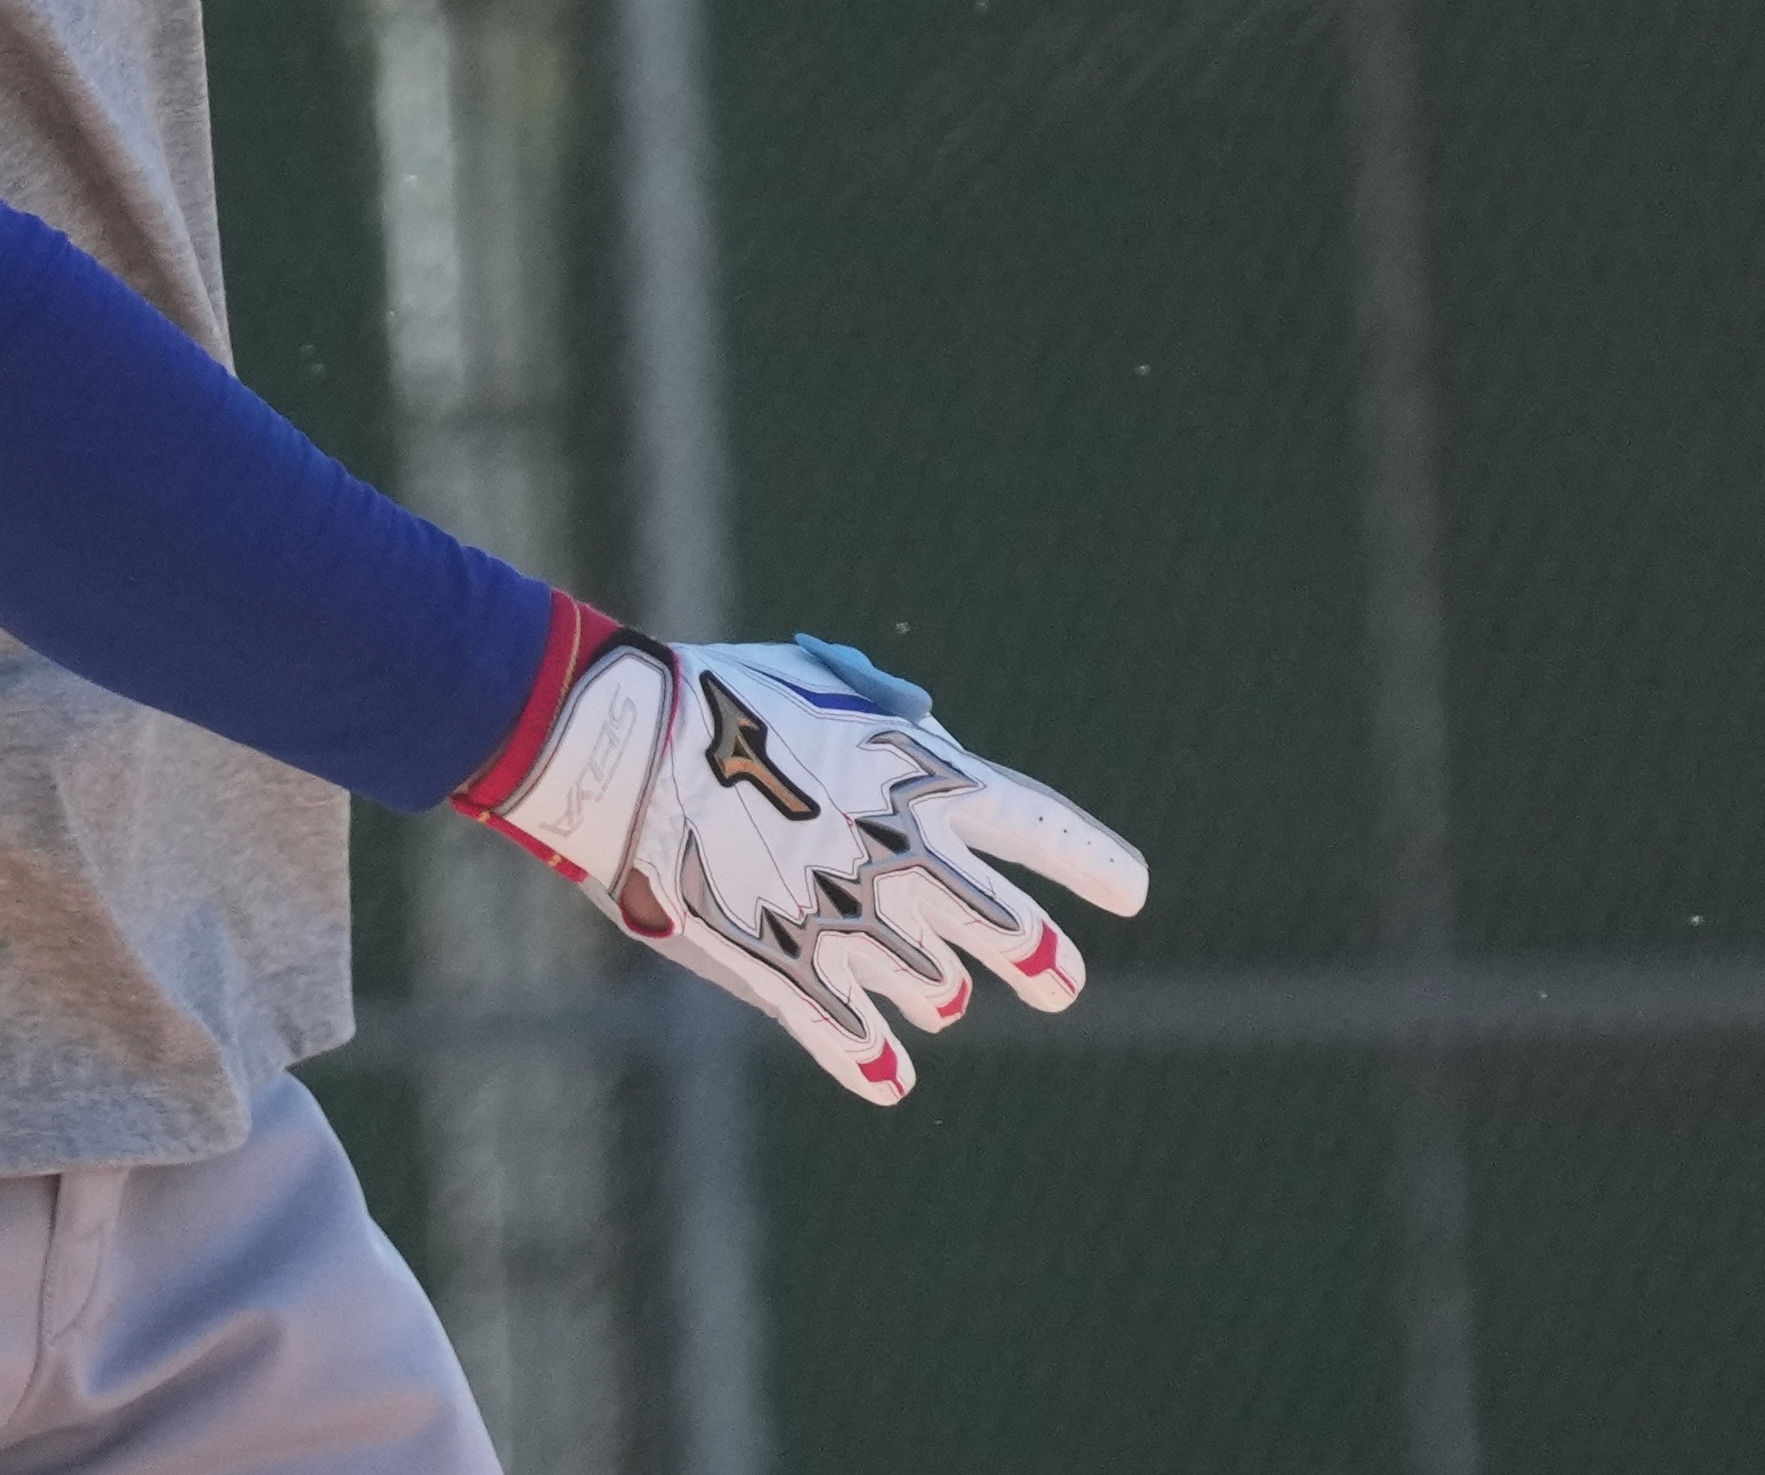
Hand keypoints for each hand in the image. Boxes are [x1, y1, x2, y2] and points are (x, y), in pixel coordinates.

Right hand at [453, 613, 1149, 1103]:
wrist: (631, 749)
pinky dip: (874, 1062)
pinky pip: (853, 1041)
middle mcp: (913, 861)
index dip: (1093, 861)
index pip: (1042, 828)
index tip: (1133, 893)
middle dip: (1039, 960)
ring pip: (933, 990)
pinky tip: (890, 1079)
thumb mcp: (828, 686)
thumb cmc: (723, 696)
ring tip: (939, 1000)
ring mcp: (857, 928)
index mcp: (931, 780)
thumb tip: (930, 730)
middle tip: (1062, 983)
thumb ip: (894, 716)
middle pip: (1010, 930)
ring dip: (936, 993)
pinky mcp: (792, 979)